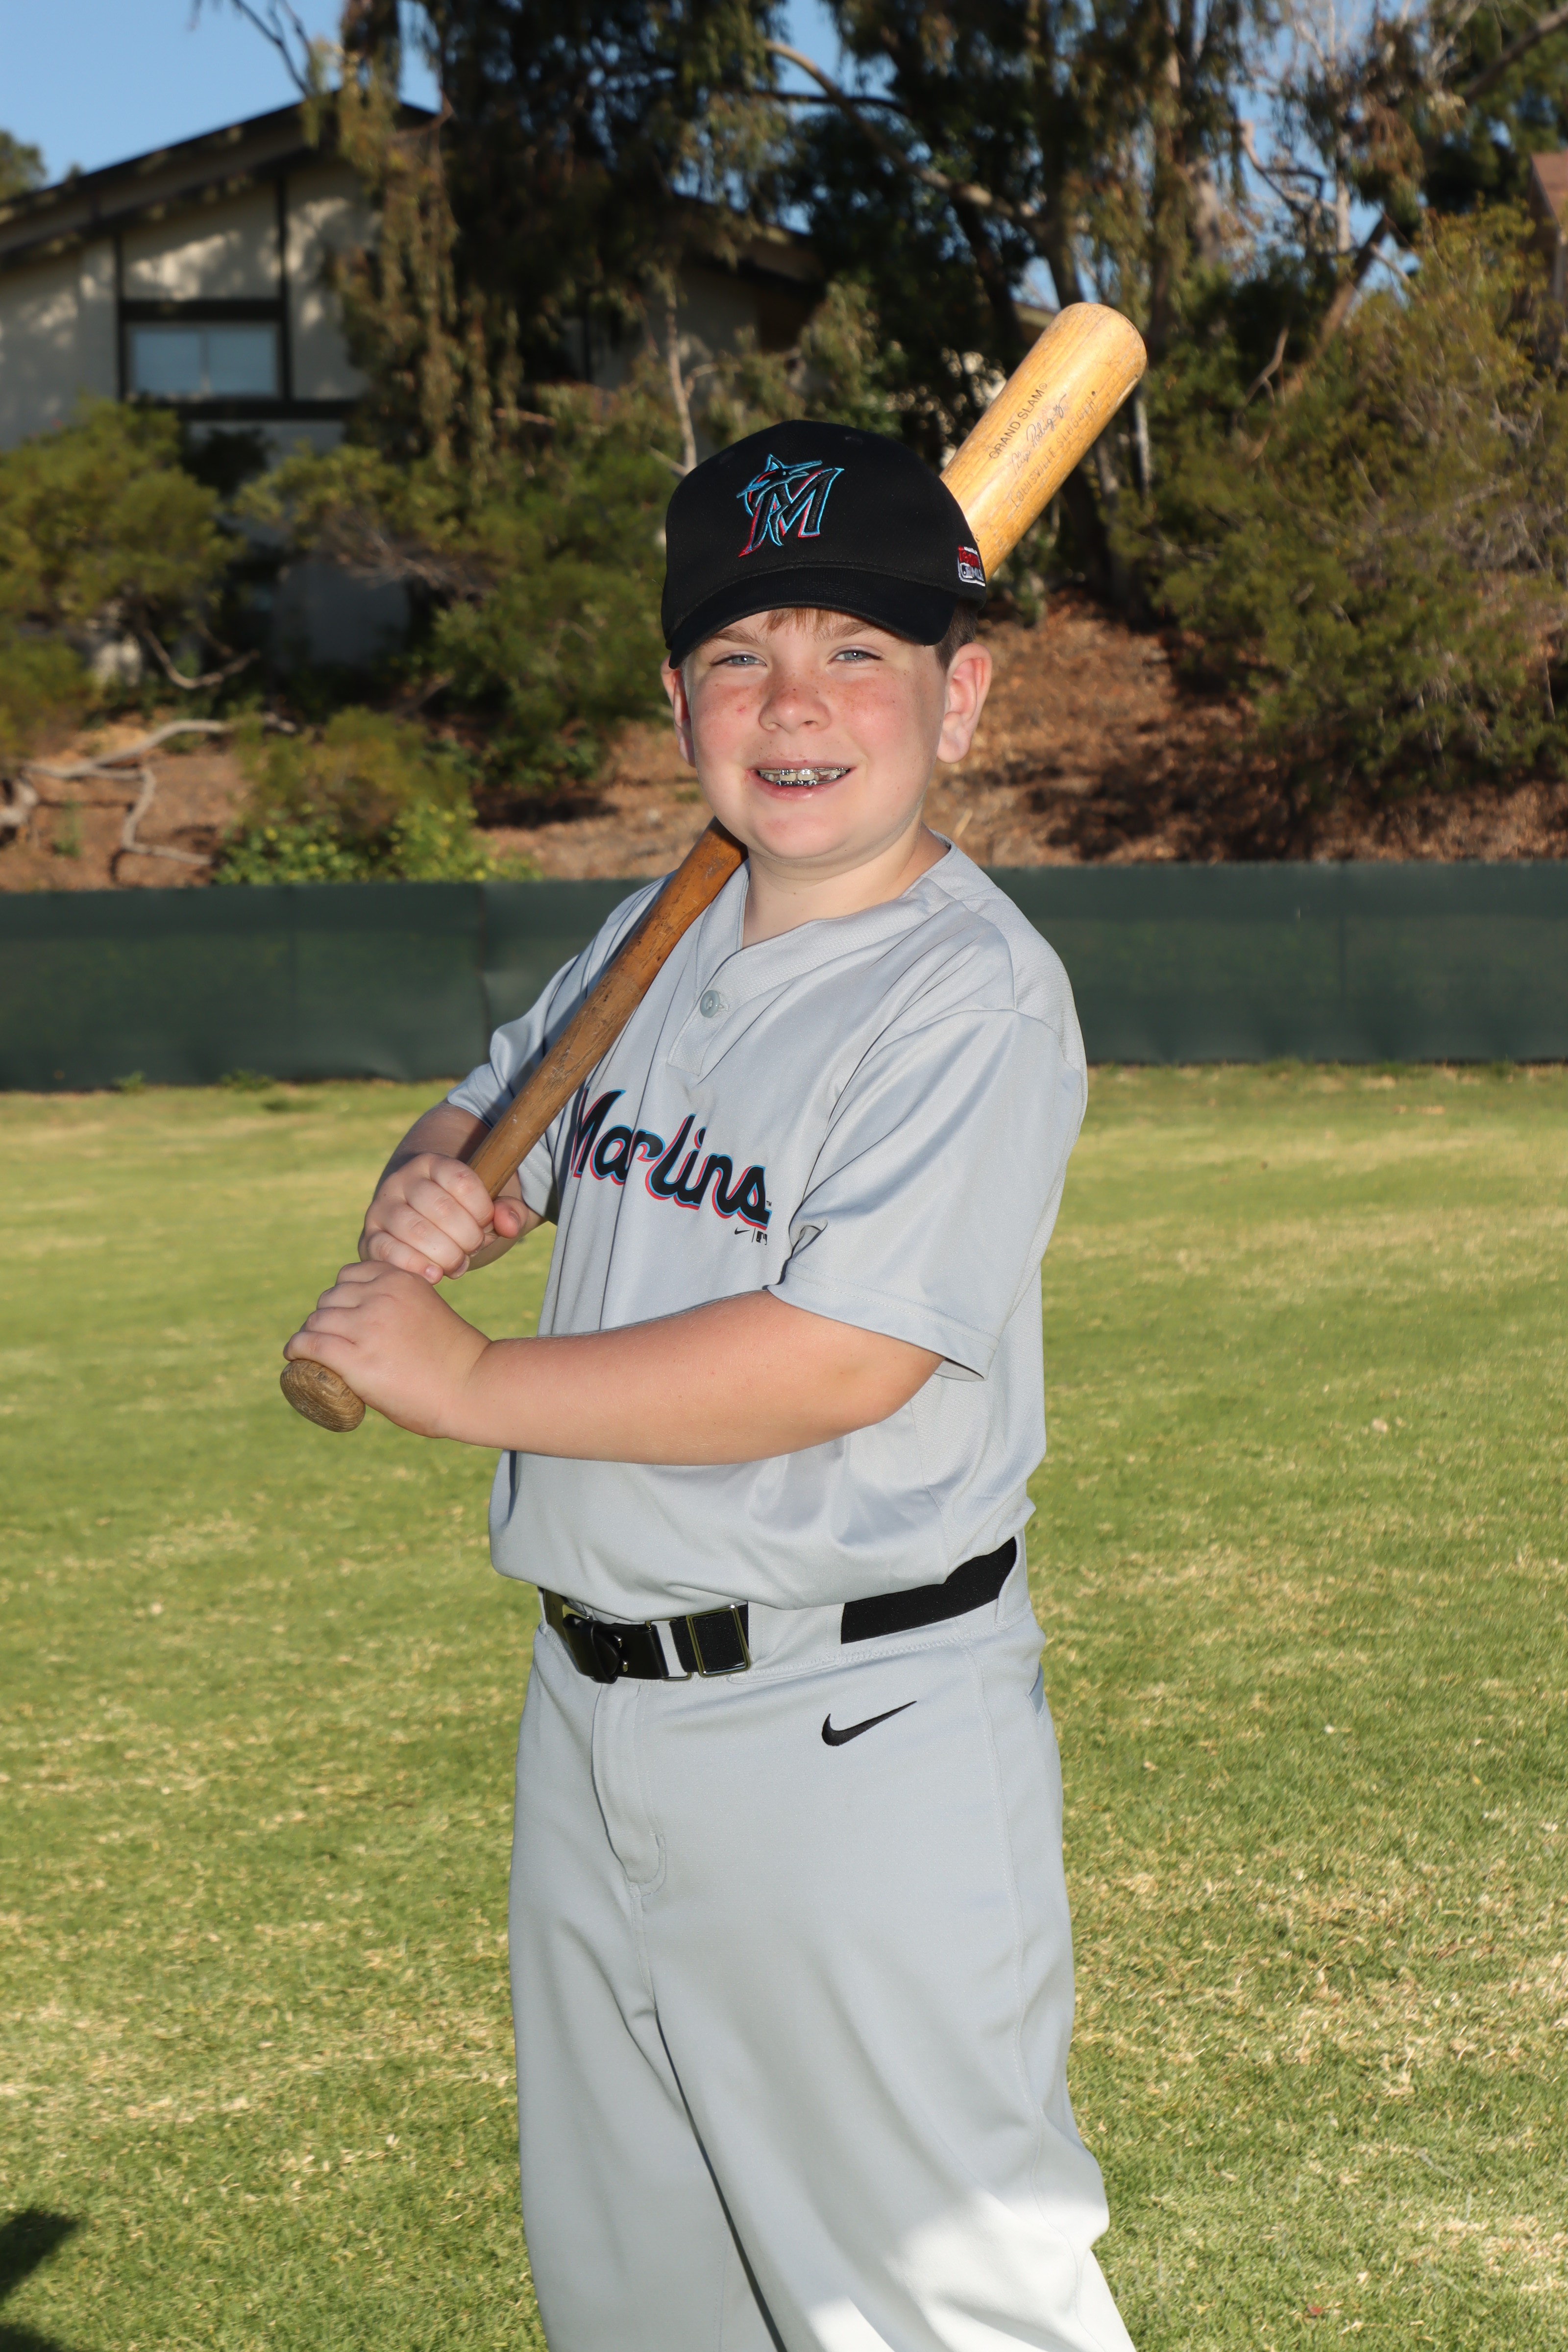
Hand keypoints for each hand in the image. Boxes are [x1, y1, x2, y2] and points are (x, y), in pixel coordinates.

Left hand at [283, 1262, 491, 1437]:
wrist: (472, 1387)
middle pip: (329, 1299)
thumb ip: (402, 1306)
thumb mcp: (428, 1310)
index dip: (340, 1297)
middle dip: (326, 1318)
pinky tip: (294, 1355)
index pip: (349, 1275)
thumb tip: (374, 1323)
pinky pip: (311, 1344)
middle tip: (329, 1341)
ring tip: (311, 1351)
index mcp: (400, 1279)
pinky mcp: (355, 1359)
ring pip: (317, 1321)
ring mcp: (367, 1327)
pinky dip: (297, 1348)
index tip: (341, 1317)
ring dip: (310, 1334)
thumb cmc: (455, 1358)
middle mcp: (381, 1296)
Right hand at [359, 1151, 528, 1280]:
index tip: (486, 1221)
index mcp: (431, 1163)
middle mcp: (402, 1181)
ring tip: (458, 1263)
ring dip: (446, 1254)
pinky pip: (387, 1251)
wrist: (417, 1217)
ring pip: (415, 1231)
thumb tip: (509, 1224)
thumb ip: (510, 1210)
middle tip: (473, 1246)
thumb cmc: (462, 1212)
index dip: (482, 1208)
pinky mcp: (370, 1237)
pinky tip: (435, 1275)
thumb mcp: (489, 1204)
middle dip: (467, 1236)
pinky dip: (414, 1266)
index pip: (461, 1180)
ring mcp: (382, 1209)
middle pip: (440, 1208)